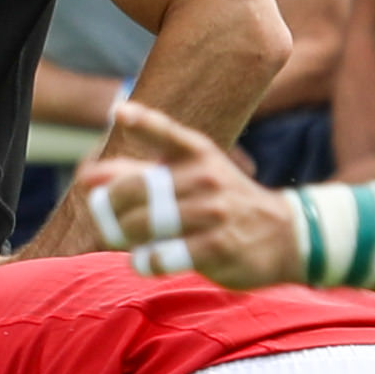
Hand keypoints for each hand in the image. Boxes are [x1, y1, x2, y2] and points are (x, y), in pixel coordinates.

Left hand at [57, 102, 301, 288]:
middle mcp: (207, 177)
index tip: (119, 112)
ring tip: (132, 241)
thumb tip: (88, 175)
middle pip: (136, 188)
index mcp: (199, 153)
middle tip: (109, 219)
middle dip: (111, 206)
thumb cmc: (221, 202)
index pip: (168, 133)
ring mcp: (215, 212)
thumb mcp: (190, 176)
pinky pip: (162, 256)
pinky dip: (145, 261)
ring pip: (144, 223)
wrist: (286, 235)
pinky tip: (149, 260)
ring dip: (126, 237)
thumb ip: (139, 172)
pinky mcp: (218, 247)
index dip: (143, 122)